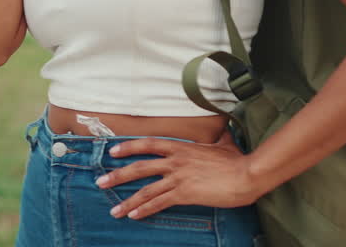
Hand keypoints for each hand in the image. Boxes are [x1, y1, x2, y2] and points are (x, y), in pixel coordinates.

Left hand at [96, 130, 265, 220]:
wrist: (245, 175)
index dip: (129, 147)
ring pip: (146, 189)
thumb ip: (217, 137)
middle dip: (117, 175)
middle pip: (139, 167)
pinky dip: (145, 210)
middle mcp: (175, 161)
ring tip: (113, 209)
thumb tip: (222, 130)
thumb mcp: (223, 143)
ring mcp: (179, 178)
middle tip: (100, 182)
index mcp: (182, 147)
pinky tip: (134, 215)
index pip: (149, 144)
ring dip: (127, 200)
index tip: (113, 151)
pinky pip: (160, 203)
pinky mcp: (185, 194)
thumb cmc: (236, 160)